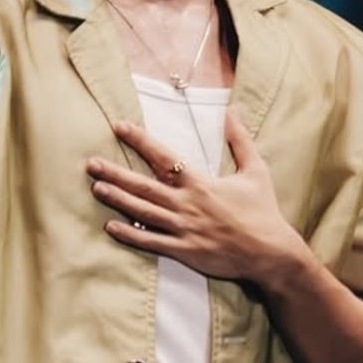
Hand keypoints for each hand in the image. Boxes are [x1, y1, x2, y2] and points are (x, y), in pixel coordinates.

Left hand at [86, 111, 309, 285]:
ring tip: (96, 188)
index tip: (118, 126)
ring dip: (117, 199)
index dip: (139, 140)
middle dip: (115, 172)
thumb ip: (240, 140)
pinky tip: (111, 227)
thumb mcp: (256, 170)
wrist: (271, 252)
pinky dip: (130, 235)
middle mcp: (187, 204)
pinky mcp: (184, 251)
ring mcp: (183, 229)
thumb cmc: (263, 211)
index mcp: (201, 182)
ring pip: (143, 212)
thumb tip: (233, 110)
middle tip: (91, 163)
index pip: (163, 156)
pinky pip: (151, 242)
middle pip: (144, 184)